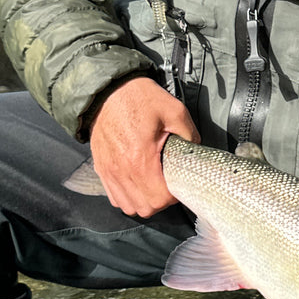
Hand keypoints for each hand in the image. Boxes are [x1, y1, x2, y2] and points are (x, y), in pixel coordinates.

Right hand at [89, 76, 197, 215]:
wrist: (107, 90)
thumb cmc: (138, 98)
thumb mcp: (174, 110)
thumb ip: (190, 134)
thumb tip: (196, 151)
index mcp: (140, 158)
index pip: (159, 199)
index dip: (173, 195)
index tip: (177, 183)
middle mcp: (121, 169)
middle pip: (145, 208)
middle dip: (160, 201)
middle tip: (167, 184)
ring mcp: (109, 171)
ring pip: (129, 206)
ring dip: (143, 201)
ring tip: (153, 185)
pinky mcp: (101, 168)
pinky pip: (115, 197)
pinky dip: (127, 196)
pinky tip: (137, 182)